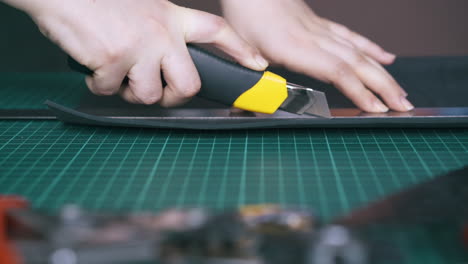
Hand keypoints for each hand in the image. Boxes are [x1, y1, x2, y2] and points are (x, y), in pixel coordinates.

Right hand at [8, 0, 267, 105]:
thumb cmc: (97, 1)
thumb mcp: (142, 7)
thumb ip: (162, 30)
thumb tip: (167, 59)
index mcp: (171, 17)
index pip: (217, 32)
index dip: (241, 49)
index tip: (257, 64)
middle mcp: (162, 33)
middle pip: (189, 83)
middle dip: (174, 96)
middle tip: (159, 90)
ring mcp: (139, 48)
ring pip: (149, 94)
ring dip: (131, 92)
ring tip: (116, 73)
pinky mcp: (114, 61)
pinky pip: (111, 91)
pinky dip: (99, 85)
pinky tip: (94, 65)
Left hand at [221, 0, 413, 111]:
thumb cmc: (245, 14)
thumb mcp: (241, 46)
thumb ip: (255, 70)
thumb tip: (266, 91)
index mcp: (295, 47)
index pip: (337, 72)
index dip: (359, 91)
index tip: (376, 108)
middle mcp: (314, 38)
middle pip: (357, 63)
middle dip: (383, 87)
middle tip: (404, 106)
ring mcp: (320, 30)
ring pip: (359, 52)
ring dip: (382, 73)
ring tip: (401, 91)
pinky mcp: (320, 24)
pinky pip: (351, 37)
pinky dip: (371, 49)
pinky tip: (386, 59)